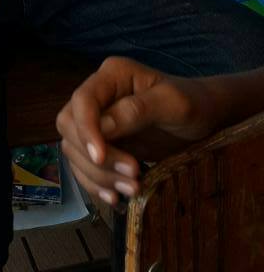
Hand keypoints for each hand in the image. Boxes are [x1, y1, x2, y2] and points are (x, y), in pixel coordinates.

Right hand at [56, 56, 218, 205]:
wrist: (204, 118)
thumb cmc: (192, 104)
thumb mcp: (172, 104)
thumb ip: (137, 111)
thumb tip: (102, 130)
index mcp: (112, 75)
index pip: (82, 100)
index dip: (85, 130)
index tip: (100, 157)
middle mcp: (98, 95)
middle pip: (69, 126)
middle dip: (93, 157)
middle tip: (131, 175)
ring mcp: (97, 120)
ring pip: (73, 149)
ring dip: (98, 175)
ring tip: (132, 189)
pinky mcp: (102, 144)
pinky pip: (84, 165)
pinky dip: (96, 184)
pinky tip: (116, 197)